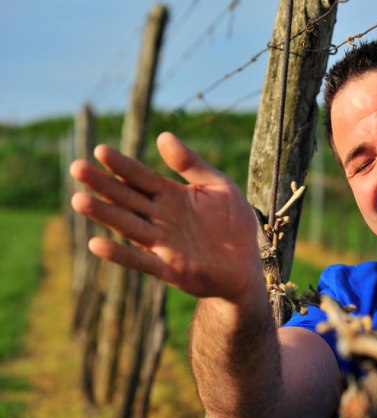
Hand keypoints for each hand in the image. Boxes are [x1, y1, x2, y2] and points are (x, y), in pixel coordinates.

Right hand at [70, 132, 263, 300]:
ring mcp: (163, 244)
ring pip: (128, 226)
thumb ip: (191, 164)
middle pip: (127, 198)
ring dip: (105, 214)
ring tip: (79, 200)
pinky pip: (142, 261)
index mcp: (171, 196)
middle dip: (103, 185)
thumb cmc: (233, 224)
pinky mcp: (170, 269)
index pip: (141, 177)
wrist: (247, 266)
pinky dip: (120, 254)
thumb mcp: (219, 186)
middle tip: (77, 168)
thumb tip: (163, 136)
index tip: (101, 150)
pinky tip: (97, 244)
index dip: (123, 165)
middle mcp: (161, 218)